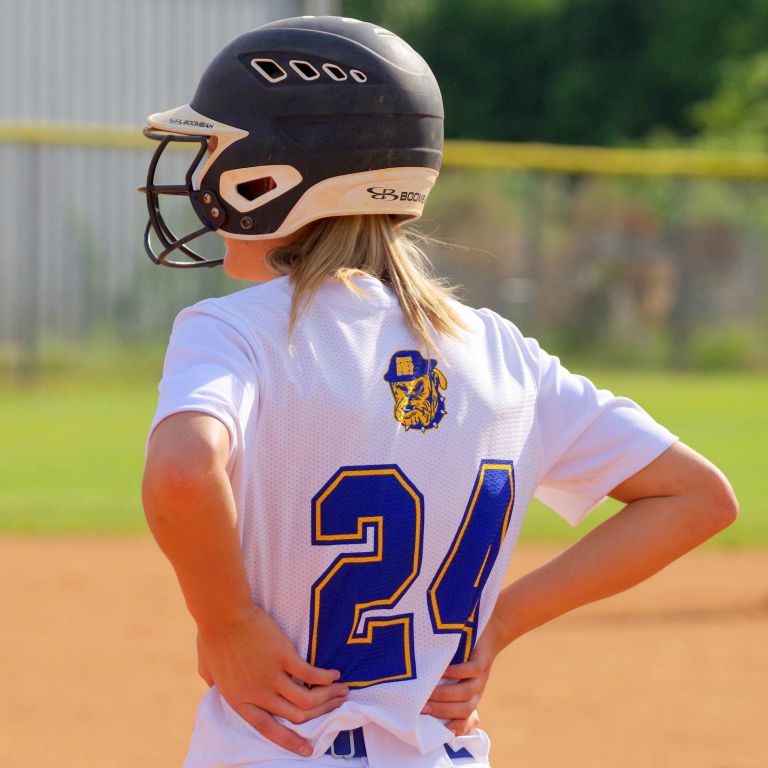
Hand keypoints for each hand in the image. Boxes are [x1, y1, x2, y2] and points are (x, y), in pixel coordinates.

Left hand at [197, 604, 347, 756]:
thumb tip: (214, 688)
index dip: (290, 741)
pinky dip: (325, 677)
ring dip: (328, 698)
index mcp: (239, 701)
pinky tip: (334, 674)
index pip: (269, 730)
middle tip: (336, 707)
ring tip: (342, 692)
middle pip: (296, 716)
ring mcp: (272, 677)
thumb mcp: (207, 669)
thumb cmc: (212, 636)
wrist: (222, 614)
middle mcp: (258, 695)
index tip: (307, 749)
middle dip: (320, 714)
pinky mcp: (284, 657)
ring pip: (307, 700)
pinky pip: (310, 674)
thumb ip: (215, 683)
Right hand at [422, 617, 505, 735]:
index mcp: (471, 696)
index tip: (434, 730)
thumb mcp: (458, 671)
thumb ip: (445, 684)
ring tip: (427, 692)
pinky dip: (457, 672)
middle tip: (421, 709)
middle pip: (463, 710)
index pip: (465, 720)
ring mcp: (481, 677)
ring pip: (466, 693)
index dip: (453, 728)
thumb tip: (421, 696)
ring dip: (445, 695)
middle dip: (441, 712)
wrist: (492, 630)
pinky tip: (442, 670)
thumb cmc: (467, 651)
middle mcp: (477, 690)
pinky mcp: (483, 660)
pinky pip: (472, 671)